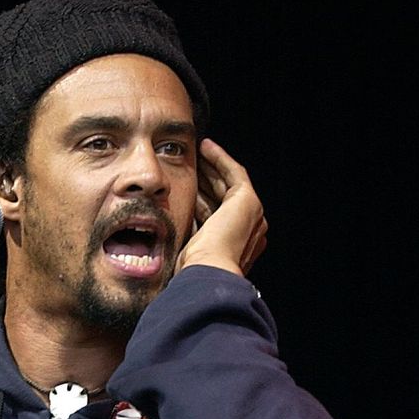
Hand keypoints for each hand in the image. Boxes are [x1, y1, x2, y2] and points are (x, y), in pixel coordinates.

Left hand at [176, 137, 267, 277]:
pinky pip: (234, 173)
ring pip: (229, 184)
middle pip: (223, 198)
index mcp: (237, 247)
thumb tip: (165, 226)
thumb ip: (186, 237)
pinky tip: (205, 147)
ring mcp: (253, 215)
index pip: (217, 216)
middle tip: (191, 165)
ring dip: (212, 167)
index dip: (202, 200)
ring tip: (197, 152)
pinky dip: (220, 158)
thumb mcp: (188, 251)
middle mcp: (250, 231)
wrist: (208, 272)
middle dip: (207, 181)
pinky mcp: (248, 200)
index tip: (185, 189)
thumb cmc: (193, 271)